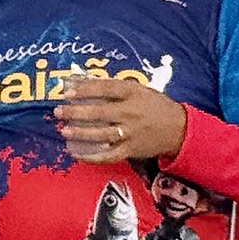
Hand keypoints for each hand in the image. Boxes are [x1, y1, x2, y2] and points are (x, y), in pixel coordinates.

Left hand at [53, 77, 186, 162]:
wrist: (180, 129)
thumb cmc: (154, 106)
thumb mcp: (139, 90)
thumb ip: (114, 87)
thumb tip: (82, 82)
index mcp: (133, 94)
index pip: (105, 89)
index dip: (84, 89)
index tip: (67, 91)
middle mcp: (131, 113)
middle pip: (99, 113)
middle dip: (75, 112)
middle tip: (58, 111)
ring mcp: (131, 133)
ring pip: (101, 135)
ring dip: (80, 133)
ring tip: (64, 130)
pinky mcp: (131, 150)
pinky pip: (109, 156)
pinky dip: (92, 157)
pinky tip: (77, 154)